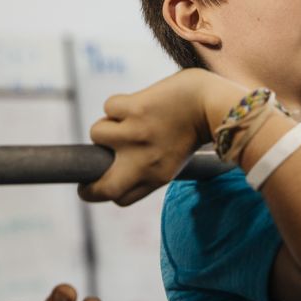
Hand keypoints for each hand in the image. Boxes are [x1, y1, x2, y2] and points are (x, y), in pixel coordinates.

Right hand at [84, 68, 237, 205]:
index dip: (102, 191)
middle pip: (99, 188)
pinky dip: (120, 103)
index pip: (117, 197)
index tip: (95, 184)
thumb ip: (145, 170)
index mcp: (155, 177)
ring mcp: (136, 134)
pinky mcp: (134, 108)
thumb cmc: (193, 129)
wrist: (214, 103)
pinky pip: (110, 106)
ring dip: (108, 125)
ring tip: (129, 119)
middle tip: (86, 168)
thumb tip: (110, 168)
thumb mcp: (172, 161)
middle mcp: (142, 161)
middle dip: (87, 186)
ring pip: (97, 133)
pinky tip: (139, 102)